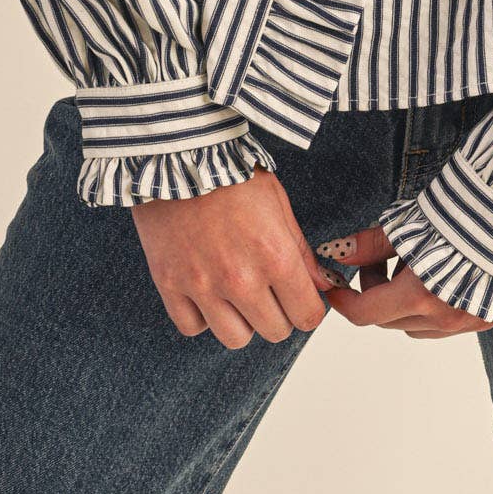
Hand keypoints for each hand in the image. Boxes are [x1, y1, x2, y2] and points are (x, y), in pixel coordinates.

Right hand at [131, 169, 345, 349]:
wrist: (177, 154)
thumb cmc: (231, 172)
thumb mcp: (277, 201)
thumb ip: (300, 249)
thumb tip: (323, 284)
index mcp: (275, 255)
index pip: (307, 317)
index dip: (307, 307)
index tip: (299, 295)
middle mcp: (240, 278)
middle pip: (275, 331)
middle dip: (278, 314)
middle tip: (268, 289)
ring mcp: (202, 285)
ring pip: (236, 338)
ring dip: (241, 320)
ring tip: (236, 291)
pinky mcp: (169, 284)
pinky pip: (193, 327)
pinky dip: (202, 316)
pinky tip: (206, 289)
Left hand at [318, 225, 492, 337]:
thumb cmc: (467, 209)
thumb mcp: (410, 223)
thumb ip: (371, 244)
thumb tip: (338, 252)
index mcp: (421, 296)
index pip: (366, 314)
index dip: (344, 300)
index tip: (336, 285)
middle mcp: (446, 316)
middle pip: (390, 320)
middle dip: (376, 293)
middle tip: (378, 260)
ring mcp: (471, 321)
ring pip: (419, 325)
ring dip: (405, 302)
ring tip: (415, 262)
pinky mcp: (491, 317)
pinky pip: (447, 323)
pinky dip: (433, 305)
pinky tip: (440, 272)